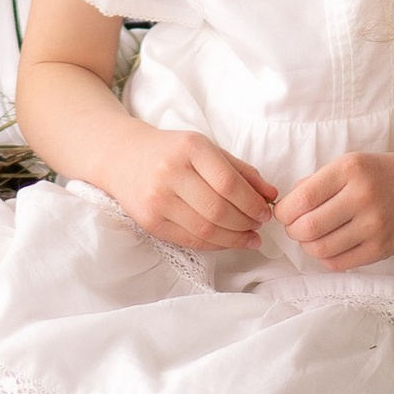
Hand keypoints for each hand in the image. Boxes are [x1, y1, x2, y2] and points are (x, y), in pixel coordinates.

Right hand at [105, 124, 277, 251]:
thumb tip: (271, 195)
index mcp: (191, 148)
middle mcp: (171, 173)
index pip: (229, 183)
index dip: (252, 203)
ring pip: (205, 230)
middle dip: (246, 223)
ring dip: (234, 238)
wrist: (122, 157)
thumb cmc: (172, 151)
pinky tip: (228, 241)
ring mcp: (158, 199)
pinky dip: (215, 245)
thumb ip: (240, 170)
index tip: (266, 212)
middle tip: (259, 226)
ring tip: (249, 237)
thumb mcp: (206, 149)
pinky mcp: (149, 222)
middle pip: (219, 210)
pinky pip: (189, 240)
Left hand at [273, 148, 393, 269]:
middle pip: (307, 227)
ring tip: (313, 238)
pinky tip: (330, 247)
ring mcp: (373, 225)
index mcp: (350, 169)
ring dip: (308, 247)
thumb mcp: (355, 163)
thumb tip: (288, 203)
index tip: (285, 213)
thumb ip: (320, 181)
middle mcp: (361, 196)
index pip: (301, 198)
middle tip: (296, 228)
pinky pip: (341, 263)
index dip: (285, 211)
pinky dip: (327, 258)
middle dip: (293, 231)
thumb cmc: (390, 173)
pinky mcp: (382, 248)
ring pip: (321, 249)